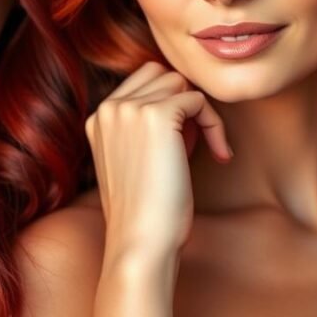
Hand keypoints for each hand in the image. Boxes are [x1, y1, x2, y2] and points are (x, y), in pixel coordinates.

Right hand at [85, 62, 231, 258]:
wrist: (141, 240)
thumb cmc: (146, 208)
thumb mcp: (135, 157)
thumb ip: (146, 125)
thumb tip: (187, 97)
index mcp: (98, 117)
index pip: (144, 81)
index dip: (170, 105)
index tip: (180, 143)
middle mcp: (109, 106)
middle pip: (164, 76)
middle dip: (182, 103)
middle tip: (190, 143)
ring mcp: (131, 108)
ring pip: (182, 84)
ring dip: (199, 113)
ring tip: (200, 150)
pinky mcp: (158, 114)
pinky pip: (201, 100)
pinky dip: (216, 125)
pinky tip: (219, 154)